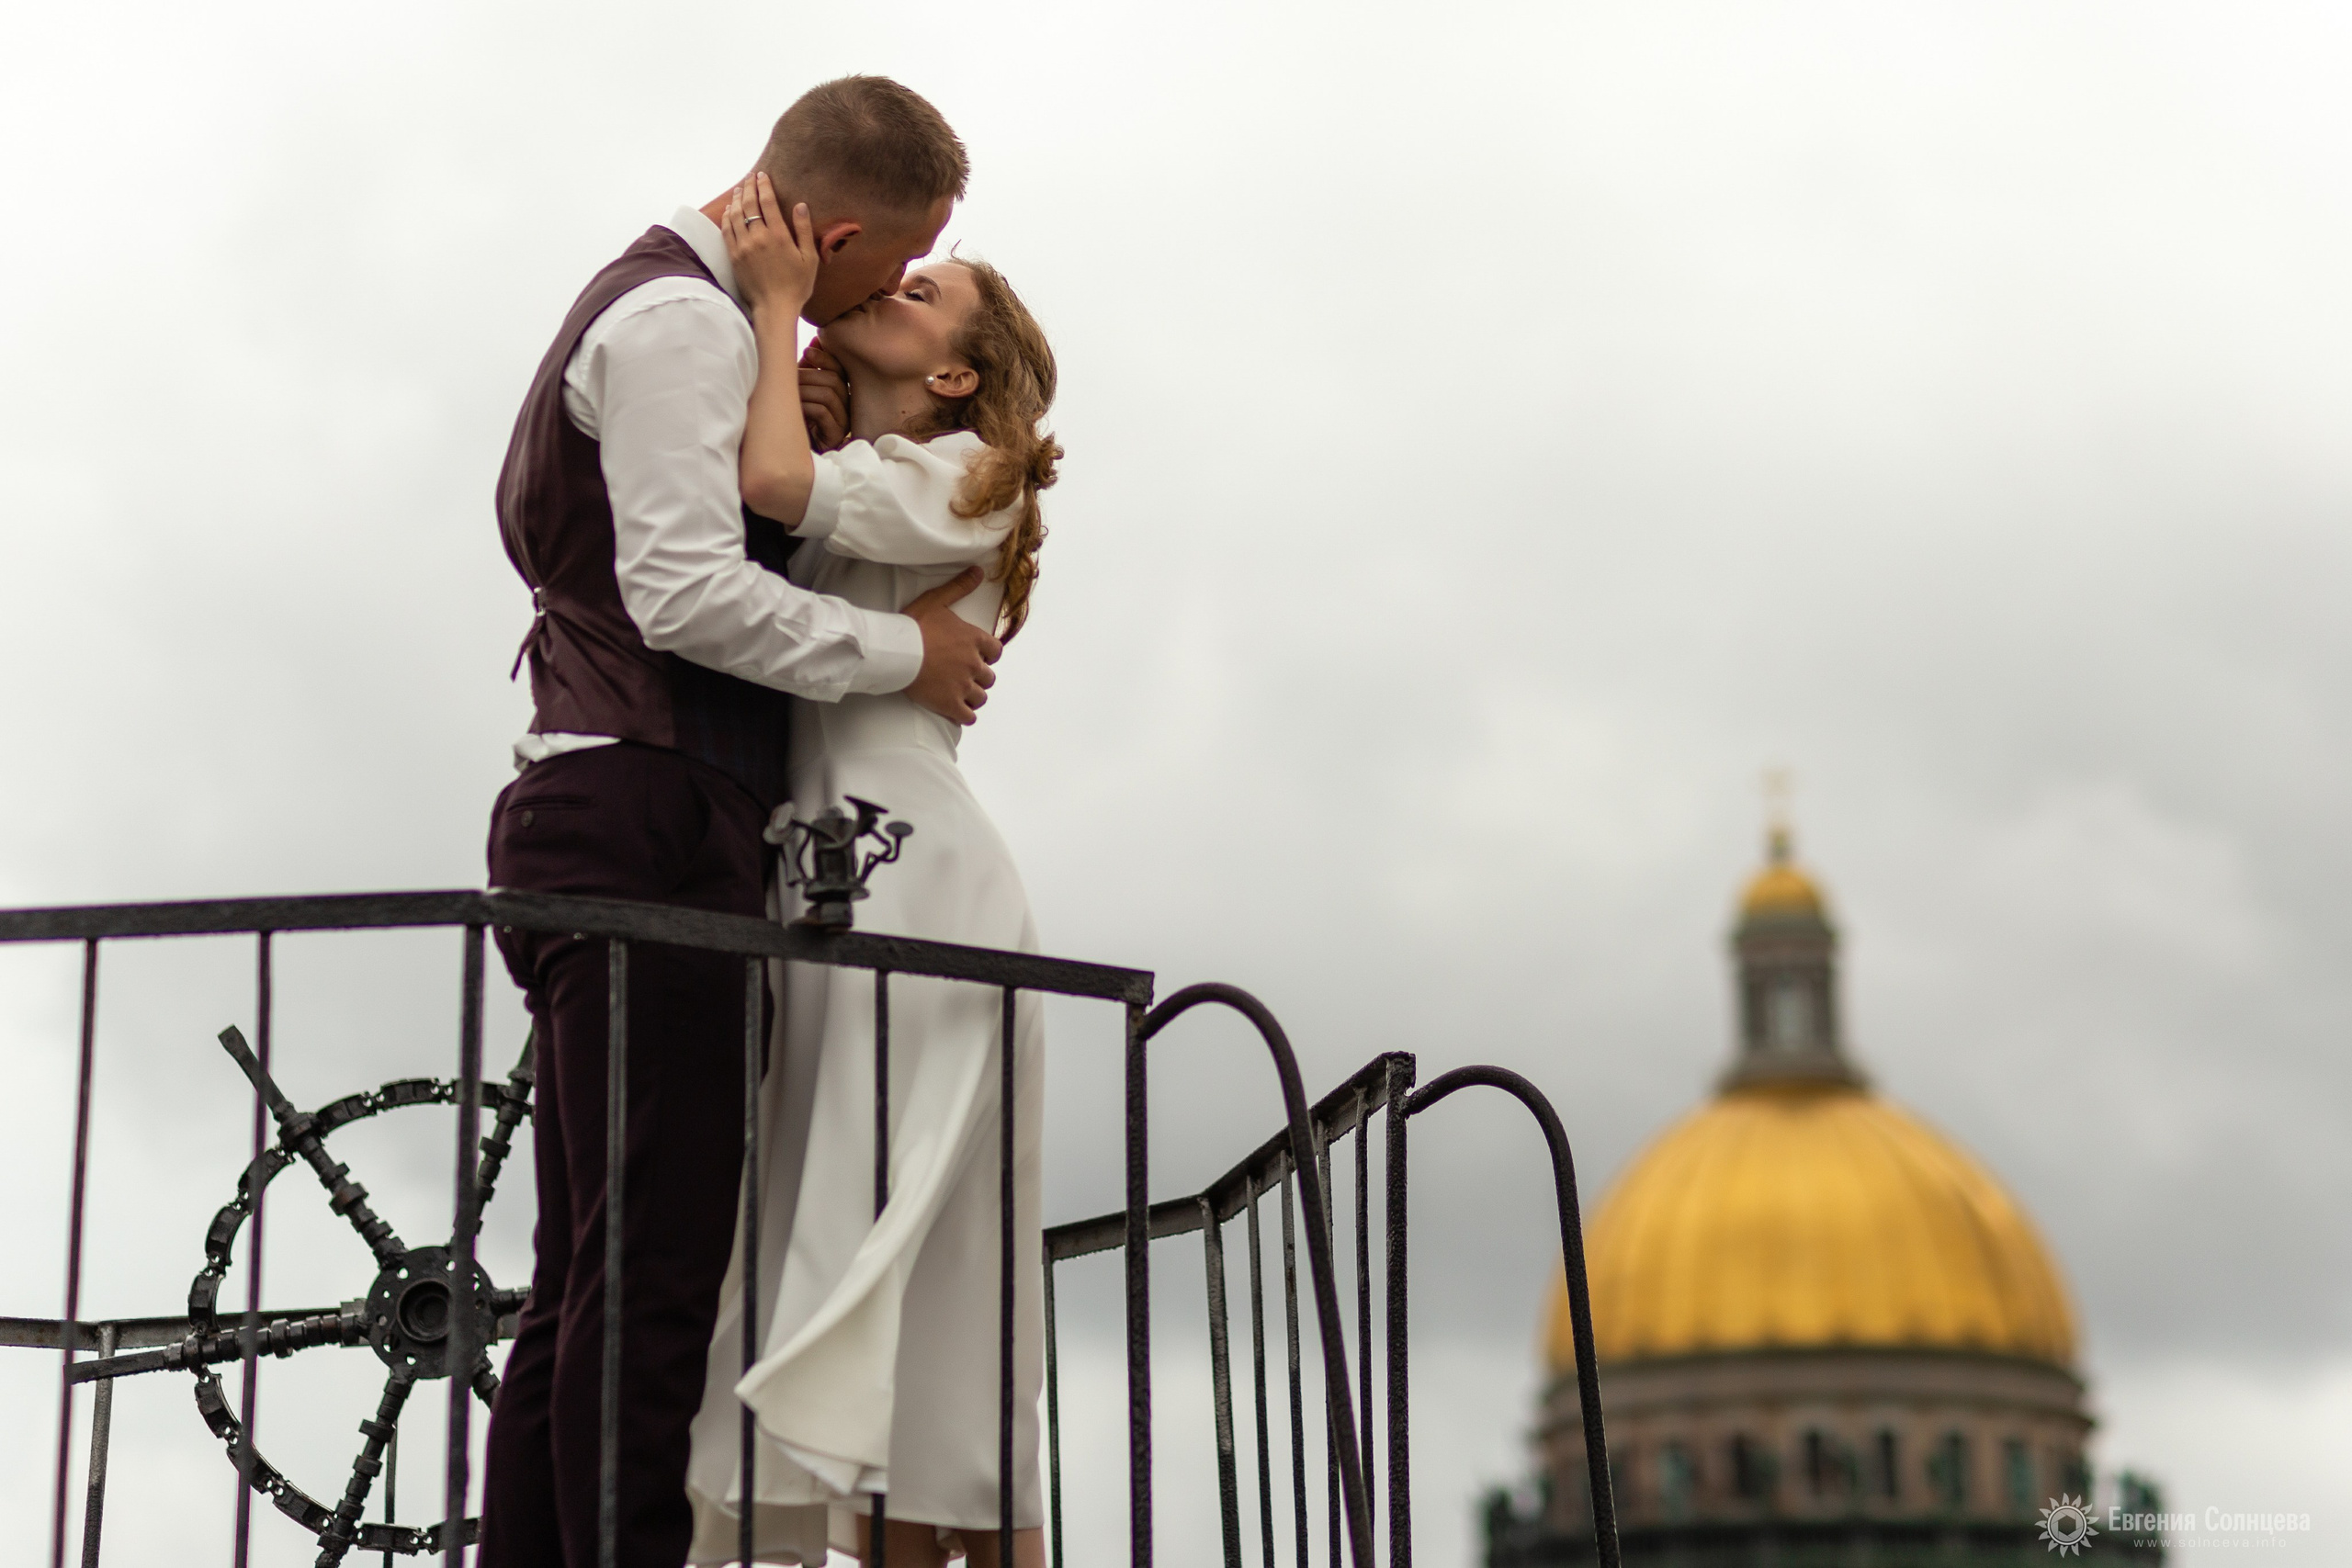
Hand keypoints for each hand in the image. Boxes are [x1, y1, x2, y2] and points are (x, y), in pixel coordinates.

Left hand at [721, 173, 817, 322]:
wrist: (774, 308)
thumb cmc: (796, 285)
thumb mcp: (809, 258)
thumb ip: (804, 230)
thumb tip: (800, 206)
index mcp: (778, 236)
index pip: (767, 202)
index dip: (764, 186)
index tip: (762, 175)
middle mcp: (758, 237)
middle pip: (749, 204)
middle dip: (748, 187)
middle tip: (749, 177)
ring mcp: (743, 246)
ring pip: (735, 214)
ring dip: (736, 199)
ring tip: (739, 189)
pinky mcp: (733, 256)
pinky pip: (727, 230)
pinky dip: (727, 216)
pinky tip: (729, 210)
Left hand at [799, 340, 848, 450]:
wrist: (789, 449)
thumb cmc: (794, 415)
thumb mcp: (801, 386)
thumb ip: (810, 366)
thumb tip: (816, 340)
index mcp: (840, 391)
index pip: (840, 369)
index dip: (825, 359)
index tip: (807, 352)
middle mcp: (847, 405)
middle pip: (834, 380)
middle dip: (809, 375)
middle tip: (789, 378)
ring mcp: (844, 421)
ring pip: (828, 394)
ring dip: (804, 391)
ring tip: (789, 395)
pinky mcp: (836, 435)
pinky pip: (823, 412)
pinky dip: (806, 406)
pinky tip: (794, 410)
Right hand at [901, 568, 1001, 725]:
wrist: (895, 651)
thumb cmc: (914, 625)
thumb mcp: (937, 600)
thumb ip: (959, 587)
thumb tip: (978, 571)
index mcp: (974, 640)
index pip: (996, 652)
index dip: (988, 655)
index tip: (976, 656)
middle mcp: (974, 664)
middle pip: (989, 677)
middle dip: (978, 677)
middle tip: (962, 675)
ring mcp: (963, 686)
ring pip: (980, 697)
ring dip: (972, 696)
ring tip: (959, 694)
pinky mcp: (950, 704)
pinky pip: (968, 716)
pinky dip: (964, 715)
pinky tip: (956, 711)